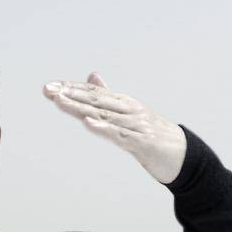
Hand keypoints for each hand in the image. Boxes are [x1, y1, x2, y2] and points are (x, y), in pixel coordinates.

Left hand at [42, 72, 186, 184]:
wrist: (184, 155)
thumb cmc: (152, 134)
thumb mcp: (128, 113)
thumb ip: (108, 97)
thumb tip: (91, 77)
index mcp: (122, 103)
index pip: (92, 93)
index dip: (70, 89)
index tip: (49, 87)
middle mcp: (127, 110)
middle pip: (94, 100)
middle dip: (69, 94)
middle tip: (47, 90)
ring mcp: (134, 125)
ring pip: (102, 114)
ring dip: (79, 108)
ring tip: (59, 101)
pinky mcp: (141, 142)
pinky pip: (118, 134)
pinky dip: (103, 128)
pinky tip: (88, 123)